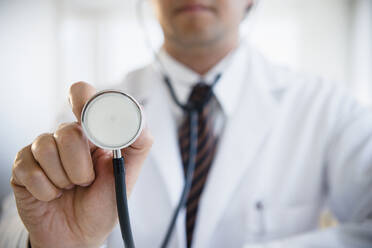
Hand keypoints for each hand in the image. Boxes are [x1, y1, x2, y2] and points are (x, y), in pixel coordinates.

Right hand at [10, 82, 152, 247]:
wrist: (81, 235)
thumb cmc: (104, 203)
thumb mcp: (128, 173)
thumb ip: (138, 142)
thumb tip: (136, 116)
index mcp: (93, 133)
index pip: (84, 96)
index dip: (85, 101)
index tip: (85, 113)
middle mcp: (67, 137)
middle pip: (68, 130)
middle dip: (81, 165)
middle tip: (86, 181)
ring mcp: (43, 151)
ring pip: (47, 148)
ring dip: (64, 179)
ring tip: (70, 189)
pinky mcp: (23, 167)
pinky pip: (29, 169)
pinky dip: (46, 189)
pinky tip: (52, 195)